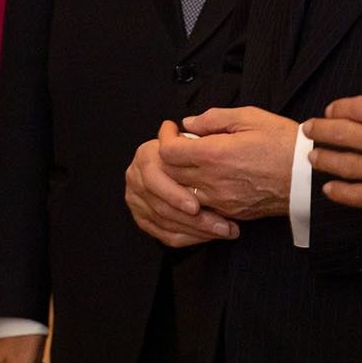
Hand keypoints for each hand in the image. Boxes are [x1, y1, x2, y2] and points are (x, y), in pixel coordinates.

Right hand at [125, 123, 240, 247]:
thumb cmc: (197, 147)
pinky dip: (189, 238)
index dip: (175, 194)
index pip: (155, 178)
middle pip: (161, 207)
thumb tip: (190, 124)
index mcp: (146, 155)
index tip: (197, 206)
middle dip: (194, 220)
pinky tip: (210, 236)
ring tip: (225, 231)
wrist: (183, 161)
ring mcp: (137, 200)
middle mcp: (136, 177)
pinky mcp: (144, 218)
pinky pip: (166, 235)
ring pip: (166, 223)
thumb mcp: (202, 131)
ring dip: (198, 231)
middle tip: (222, 226)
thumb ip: (198, 127)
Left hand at [159, 105, 299, 220]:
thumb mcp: (251, 117)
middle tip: (179, 143)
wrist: (309, 178)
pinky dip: (195, 192)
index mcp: (215, 154)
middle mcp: (213, 181)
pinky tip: (206, 179)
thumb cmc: (285, 144)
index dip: (164, 137)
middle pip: (170, 173)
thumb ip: (214, 118)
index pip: (168, 151)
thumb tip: (189, 123)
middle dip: (168, 156)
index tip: (171, 129)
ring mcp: (221, 201)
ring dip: (179, 176)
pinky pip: (201, 205)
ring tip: (191, 161)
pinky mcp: (231, 212)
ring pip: (181, 192)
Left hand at [306, 94, 361, 210]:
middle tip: (308, 129)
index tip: (330, 109)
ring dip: (327, 159)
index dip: (343, 107)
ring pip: (346, 163)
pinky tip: (327, 190)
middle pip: (345, 133)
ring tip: (312, 157)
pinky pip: (356, 194)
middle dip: (323, 130)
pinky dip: (340, 192)